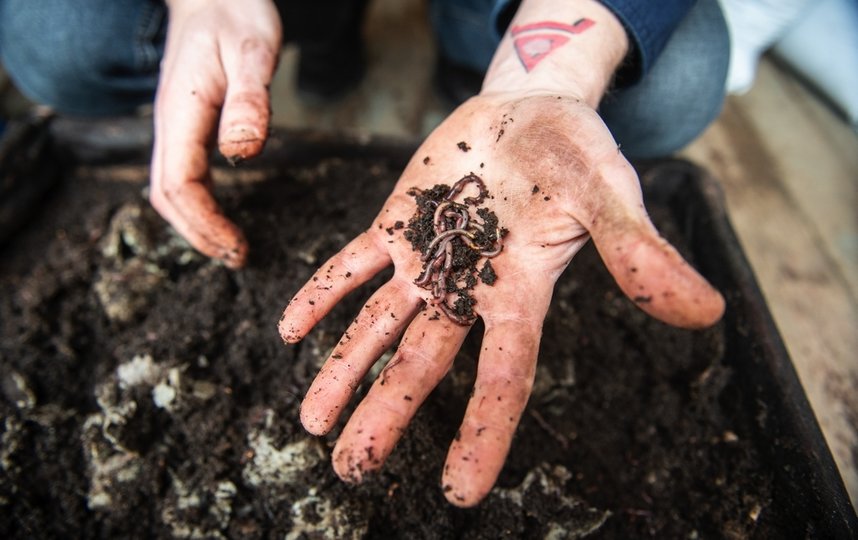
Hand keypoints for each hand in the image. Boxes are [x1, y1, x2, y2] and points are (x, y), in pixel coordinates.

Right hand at [149, 0, 281, 267]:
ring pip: (168, 187)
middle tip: (238, 257)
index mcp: (181, 111)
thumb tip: (243, 153)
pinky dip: (196, 203)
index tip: (237, 247)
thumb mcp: (253, 51)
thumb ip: (250, 100)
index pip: (180, 185)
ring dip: (195, 223)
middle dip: (199, 233)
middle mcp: (168, 124)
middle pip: (166, 195)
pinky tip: (219, 214)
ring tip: (230, 247)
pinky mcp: (183, 124)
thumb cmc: (236, 15)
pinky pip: (179, 173)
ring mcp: (172, 125)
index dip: (205, 223)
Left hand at [278, 94, 724, 505]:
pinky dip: (324, 293)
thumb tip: (704, 311)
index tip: (459, 492)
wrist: (531, 111)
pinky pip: (353, 264)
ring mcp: (428, 259)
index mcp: (520, 292)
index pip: (504, 376)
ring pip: (380, 326)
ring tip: (312, 422)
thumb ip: (639, 251)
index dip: (484, 432)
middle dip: (387, 413)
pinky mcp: (397, 224)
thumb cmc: (577, 153)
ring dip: (344, 370)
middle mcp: (468, 289)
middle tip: (352, 468)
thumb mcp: (610, 193)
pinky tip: (290, 328)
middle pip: (423, 363)